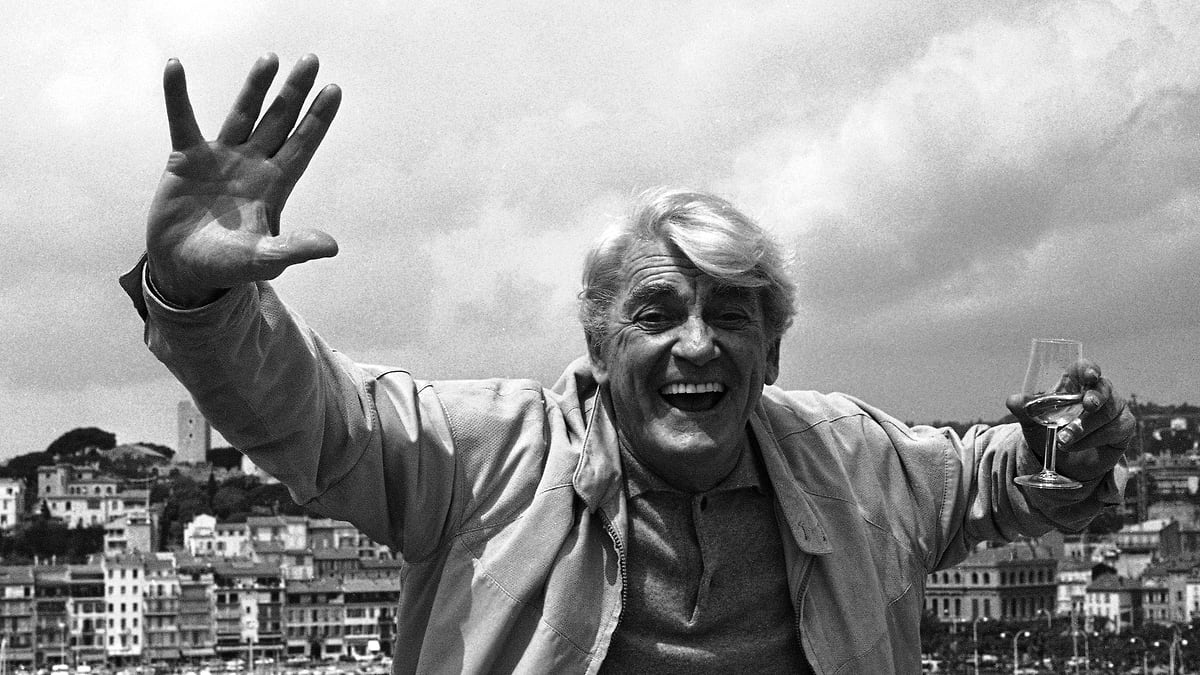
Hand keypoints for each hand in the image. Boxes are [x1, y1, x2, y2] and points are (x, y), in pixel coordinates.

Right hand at [146, 53, 341, 306]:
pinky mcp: (187, 159)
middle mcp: (253, 165)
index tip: (334, 89)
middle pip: (279, 121)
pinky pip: (182, 120)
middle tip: (312, 60)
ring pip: (243, 114)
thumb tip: (332, 247)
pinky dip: (177, 95)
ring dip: (255, 86)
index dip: (318, 119)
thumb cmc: (227, 267)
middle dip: (295, 92)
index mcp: (275, 186)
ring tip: (270, 57)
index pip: (302, 145)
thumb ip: (293, 249)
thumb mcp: (263, 260)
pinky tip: (175, 66)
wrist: (184, 268)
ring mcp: (221, 158)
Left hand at [1006, 359, 1135, 478]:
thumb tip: (1012, 400)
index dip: (1089, 368)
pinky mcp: (1123, 427)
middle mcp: (1099, 392)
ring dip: (1084, 427)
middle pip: (1104, 387)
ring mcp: (1114, 409)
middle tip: (1087, 405)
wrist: (1064, 463)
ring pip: (1106, 412)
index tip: (1089, 375)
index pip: (1085, 368)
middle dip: (1096, 396)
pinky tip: (1077, 446)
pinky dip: (1093, 439)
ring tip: (1063, 440)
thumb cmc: (1050, 433)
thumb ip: (1024, 410)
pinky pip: (1114, 429)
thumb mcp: (1033, 423)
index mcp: (1075, 384)